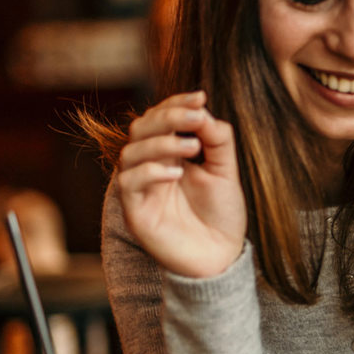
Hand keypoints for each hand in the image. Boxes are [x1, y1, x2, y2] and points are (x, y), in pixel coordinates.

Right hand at [117, 90, 246, 277]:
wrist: (221, 257)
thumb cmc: (221, 214)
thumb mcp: (225, 171)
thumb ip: (217, 140)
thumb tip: (204, 110)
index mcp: (170, 154)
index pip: (161, 118)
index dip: (176, 103)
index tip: (200, 96)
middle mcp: (150, 167)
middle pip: (140, 129)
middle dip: (167, 117)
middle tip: (196, 116)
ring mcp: (140, 189)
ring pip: (130, 153)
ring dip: (161, 143)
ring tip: (193, 147)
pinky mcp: (135, 212)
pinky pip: (128, 183)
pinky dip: (151, 172)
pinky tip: (177, 173)